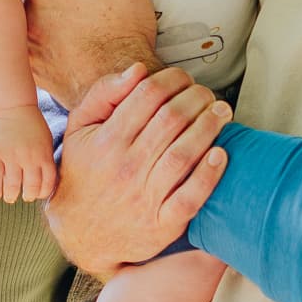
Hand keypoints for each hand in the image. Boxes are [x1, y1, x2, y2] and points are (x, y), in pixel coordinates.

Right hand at [0, 111, 57, 203]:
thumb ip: (46, 160)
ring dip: (11, 196)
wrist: (13, 106)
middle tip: (24, 196)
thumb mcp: (46, 141)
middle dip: (27, 196)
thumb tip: (47, 183)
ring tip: (9, 197)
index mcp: (44, 155)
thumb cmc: (32, 125)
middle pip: (30, 187)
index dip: (42, 193)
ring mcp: (11, 156)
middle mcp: (29, 158)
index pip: (47, 184)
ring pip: (11, 186)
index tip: (37, 194)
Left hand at [24, 0, 159, 101]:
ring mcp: (26, 43)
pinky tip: (48, 34)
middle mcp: (26, 13)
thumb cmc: (123, 32)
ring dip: (32, 7)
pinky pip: (24, 45)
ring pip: (20, 15)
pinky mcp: (32, 68)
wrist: (121, 89)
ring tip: (54, 3)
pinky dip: (32, 37)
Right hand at [44, 62, 227, 276]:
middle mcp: (125, 167)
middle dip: (197, 98)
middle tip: (206, 94)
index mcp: (106, 141)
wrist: (81, 231)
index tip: (183, 79)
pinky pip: (191, 197)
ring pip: (184, 154)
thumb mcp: (79, 129)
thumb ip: (104, 94)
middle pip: (171, 120)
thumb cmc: (85, 171)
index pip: (147, 96)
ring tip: (221, 112)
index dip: (172, 79)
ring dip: (209, 127)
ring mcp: (144, 198)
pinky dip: (209, 175)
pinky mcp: (162, 224)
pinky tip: (221, 154)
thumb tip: (138, 70)